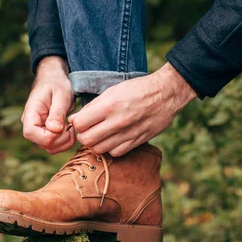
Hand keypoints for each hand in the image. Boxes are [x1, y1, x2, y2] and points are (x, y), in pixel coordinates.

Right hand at [21, 56, 75, 153]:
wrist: (55, 80)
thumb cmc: (57, 84)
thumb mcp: (60, 95)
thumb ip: (57, 113)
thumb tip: (54, 130)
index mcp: (30, 113)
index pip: (31, 133)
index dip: (50, 135)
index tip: (63, 125)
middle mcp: (30, 124)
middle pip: (42, 144)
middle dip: (61, 139)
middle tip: (71, 126)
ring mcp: (38, 131)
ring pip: (50, 148)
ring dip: (64, 142)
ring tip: (70, 126)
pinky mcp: (45, 134)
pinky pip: (54, 145)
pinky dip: (65, 142)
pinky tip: (69, 129)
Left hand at [68, 62, 196, 156]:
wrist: (166, 94)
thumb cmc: (137, 89)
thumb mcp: (113, 91)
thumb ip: (92, 106)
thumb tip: (74, 119)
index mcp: (109, 106)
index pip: (80, 124)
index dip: (76, 123)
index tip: (80, 121)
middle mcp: (118, 122)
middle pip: (87, 140)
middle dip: (83, 135)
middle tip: (87, 129)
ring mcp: (128, 134)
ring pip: (99, 149)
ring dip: (95, 143)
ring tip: (99, 134)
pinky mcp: (137, 141)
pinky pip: (115, 153)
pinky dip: (110, 148)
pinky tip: (112, 139)